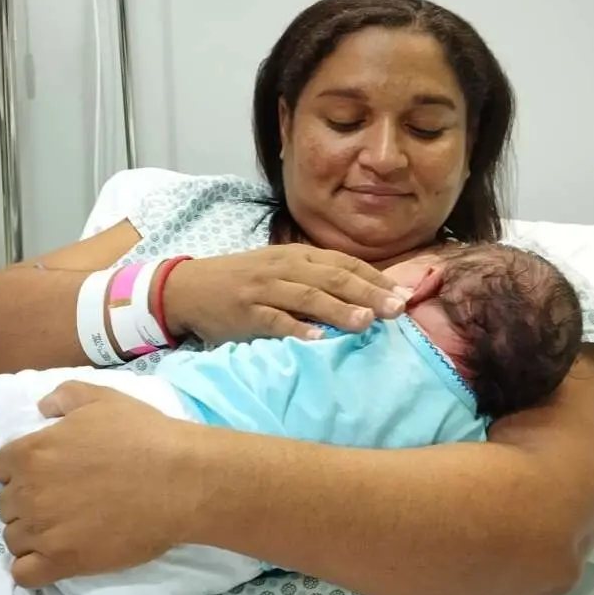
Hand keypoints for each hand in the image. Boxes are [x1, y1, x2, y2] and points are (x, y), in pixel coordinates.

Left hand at [0, 381, 200, 586]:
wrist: (180, 481)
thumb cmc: (143, 435)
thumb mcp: (102, 399)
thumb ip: (63, 396)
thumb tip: (41, 407)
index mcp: (32, 452)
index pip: (1, 467)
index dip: (22, 469)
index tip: (47, 473)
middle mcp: (29, 492)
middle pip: (7, 504)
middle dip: (28, 501)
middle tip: (61, 500)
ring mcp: (44, 531)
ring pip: (13, 539)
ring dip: (31, 535)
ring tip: (62, 530)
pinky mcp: (63, 562)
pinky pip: (24, 575)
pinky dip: (31, 569)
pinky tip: (53, 559)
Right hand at [164, 245, 409, 344]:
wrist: (189, 287)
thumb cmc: (242, 282)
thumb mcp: (280, 270)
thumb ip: (315, 279)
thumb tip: (364, 298)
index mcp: (296, 256)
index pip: (343, 264)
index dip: (375, 278)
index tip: (404, 296)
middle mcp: (283, 268)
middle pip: (333, 278)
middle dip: (368, 293)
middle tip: (397, 310)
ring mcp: (263, 289)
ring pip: (308, 297)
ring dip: (339, 308)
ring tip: (367, 321)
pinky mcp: (245, 312)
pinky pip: (274, 320)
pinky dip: (297, 328)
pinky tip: (318, 338)